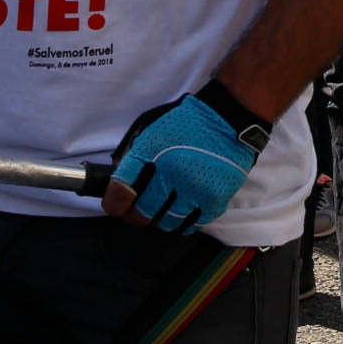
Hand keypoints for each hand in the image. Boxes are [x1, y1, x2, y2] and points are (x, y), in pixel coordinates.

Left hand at [105, 93, 261, 233]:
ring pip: (166, 223)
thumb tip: (117, 184)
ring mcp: (195, 190)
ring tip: (163, 207)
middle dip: (135, 214)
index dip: (114, 203)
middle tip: (138, 208)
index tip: (116, 205)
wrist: (228, 119)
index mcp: (152, 153)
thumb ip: (133, 157)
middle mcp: (172, 174)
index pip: (121, 191)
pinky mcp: (215, 200)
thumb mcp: (153, 130)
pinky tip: (184, 208)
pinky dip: (184, 220)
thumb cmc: (187, 122)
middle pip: (142, 214)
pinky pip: (191, 224)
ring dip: (160, 218)